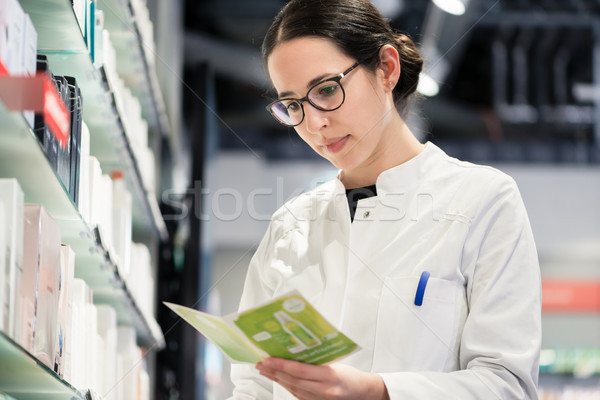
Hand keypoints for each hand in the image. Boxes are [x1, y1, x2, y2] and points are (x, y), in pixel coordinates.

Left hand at [256, 357, 389, 399]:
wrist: (364, 393)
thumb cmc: (351, 376)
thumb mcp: (336, 364)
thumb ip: (317, 360)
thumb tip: (294, 350)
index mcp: (329, 377)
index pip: (299, 370)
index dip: (281, 365)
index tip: (267, 359)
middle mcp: (323, 391)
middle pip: (292, 381)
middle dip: (274, 372)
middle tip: (259, 363)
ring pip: (292, 389)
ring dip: (276, 379)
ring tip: (263, 370)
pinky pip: (297, 394)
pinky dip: (285, 385)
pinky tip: (277, 379)